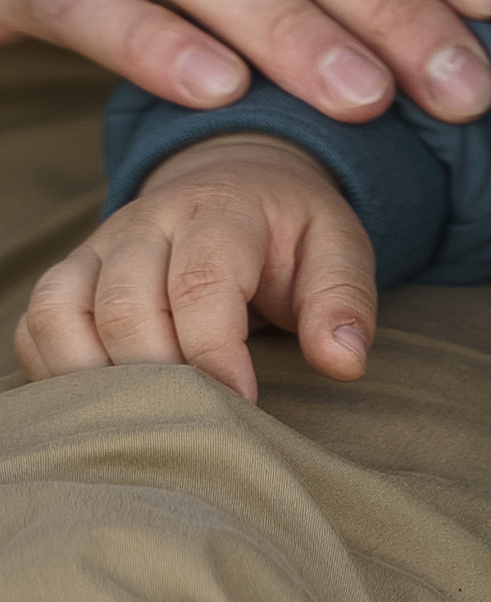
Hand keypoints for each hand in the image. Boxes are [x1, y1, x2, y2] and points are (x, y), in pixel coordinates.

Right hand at [14, 134, 378, 402]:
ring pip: (63, 313)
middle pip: (126, 306)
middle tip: (197, 421)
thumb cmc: (291, 232)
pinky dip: (56, 370)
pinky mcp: (72, 275)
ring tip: (147, 420)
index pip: (202, 281)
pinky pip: (37, 324)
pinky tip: (103, 405)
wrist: (240, 179)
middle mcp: (148, 221)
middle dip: (158, 376)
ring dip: (96, 378)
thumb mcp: (338, 249)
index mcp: (221, 209)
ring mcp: (100, 246)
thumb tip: (343, 362)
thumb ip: (342, 301)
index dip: (215, 353)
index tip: (243, 403)